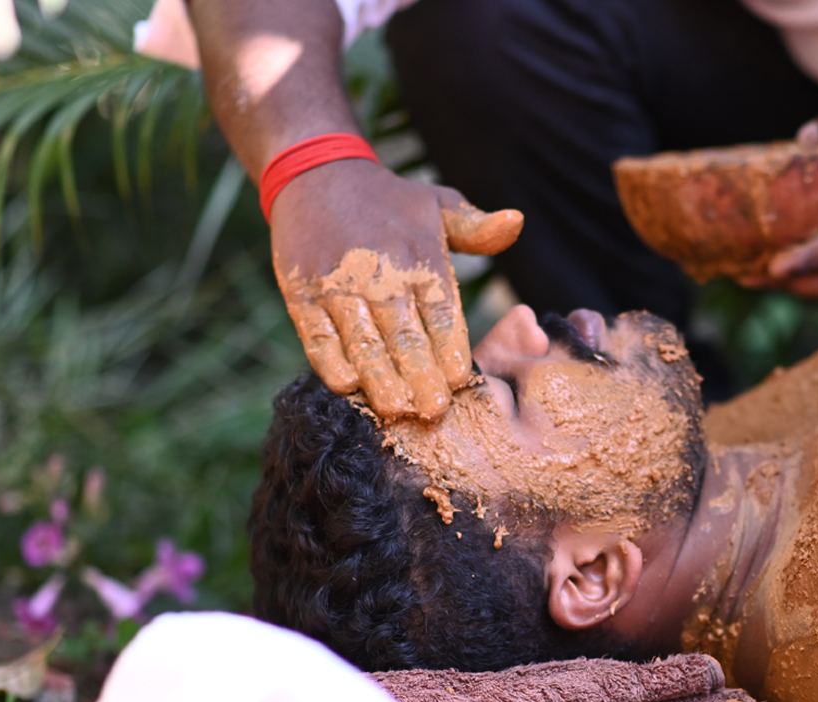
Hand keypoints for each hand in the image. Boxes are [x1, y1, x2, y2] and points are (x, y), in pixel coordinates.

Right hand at [269, 159, 521, 420]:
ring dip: (379, 377)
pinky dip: (329, 361)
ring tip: (397, 409)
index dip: (450, 348)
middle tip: (433, 411)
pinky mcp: (301, 293)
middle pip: (404, 335)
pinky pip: (316, 334)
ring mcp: (337, 285)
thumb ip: (477, 228)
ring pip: (362, 340)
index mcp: (420, 257)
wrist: (317, 174)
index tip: (460, 381)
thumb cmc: (389, 202)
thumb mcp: (438, 203)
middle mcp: (380, 273)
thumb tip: (517, 222)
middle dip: (420, 376)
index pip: (441, 311)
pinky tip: (347, 385)